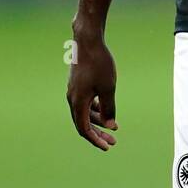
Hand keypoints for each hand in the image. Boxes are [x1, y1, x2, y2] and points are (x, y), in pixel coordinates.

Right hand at [66, 28, 118, 150]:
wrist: (88, 40)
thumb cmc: (99, 63)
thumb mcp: (108, 88)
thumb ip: (109, 108)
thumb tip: (111, 126)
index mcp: (78, 102)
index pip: (84, 129)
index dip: (96, 140)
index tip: (108, 147)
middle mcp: (72, 98)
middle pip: (83, 123)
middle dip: (98, 133)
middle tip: (113, 142)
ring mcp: (74, 90)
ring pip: (85, 112)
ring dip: (98, 121)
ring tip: (114, 127)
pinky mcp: (77, 84)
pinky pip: (85, 102)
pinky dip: (95, 109)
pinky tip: (106, 109)